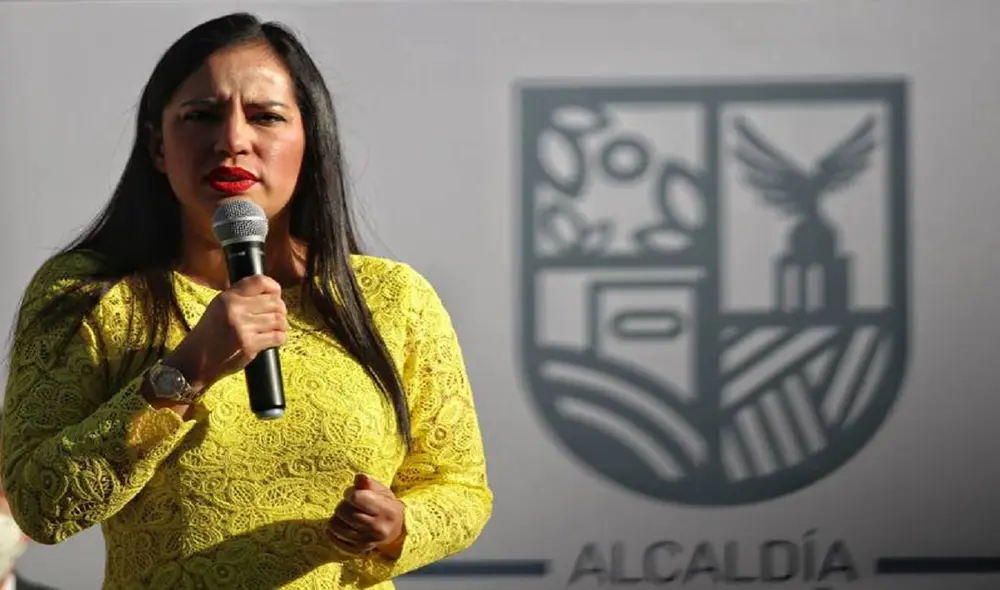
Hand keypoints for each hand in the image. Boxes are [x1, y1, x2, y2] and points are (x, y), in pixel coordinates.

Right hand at [163, 275, 287, 392]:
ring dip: (281, 325)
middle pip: (274, 302)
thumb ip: (240, 298)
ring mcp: (242, 328)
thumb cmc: (210, 334)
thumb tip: (271, 293)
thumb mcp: (218, 307)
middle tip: (277, 316)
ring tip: (275, 328)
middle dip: (280, 309)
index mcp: (227, 298)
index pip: (259, 282)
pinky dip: (280, 338)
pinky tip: (274, 339)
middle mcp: (235, 310)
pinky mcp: (249, 345)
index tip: (276, 294)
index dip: (274, 287)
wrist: (196, 360)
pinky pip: (278, 337)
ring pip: (278, 320)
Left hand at [327, 474, 405, 557]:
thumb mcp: (382, 491)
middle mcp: (377, 529)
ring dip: (337, 518)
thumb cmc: (386, 506)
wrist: (396, 529)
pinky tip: (342, 526)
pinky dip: (334, 532)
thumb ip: (369, 484)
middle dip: (343, 505)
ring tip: (346, 516)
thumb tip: (359, 477)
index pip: (355, 497)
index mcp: (386, 510)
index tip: (353, 494)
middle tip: (350, 505)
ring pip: (335, 526)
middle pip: (343, 512)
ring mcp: (366, 542)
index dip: (350, 493)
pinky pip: (334, 540)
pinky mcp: (358, 551)